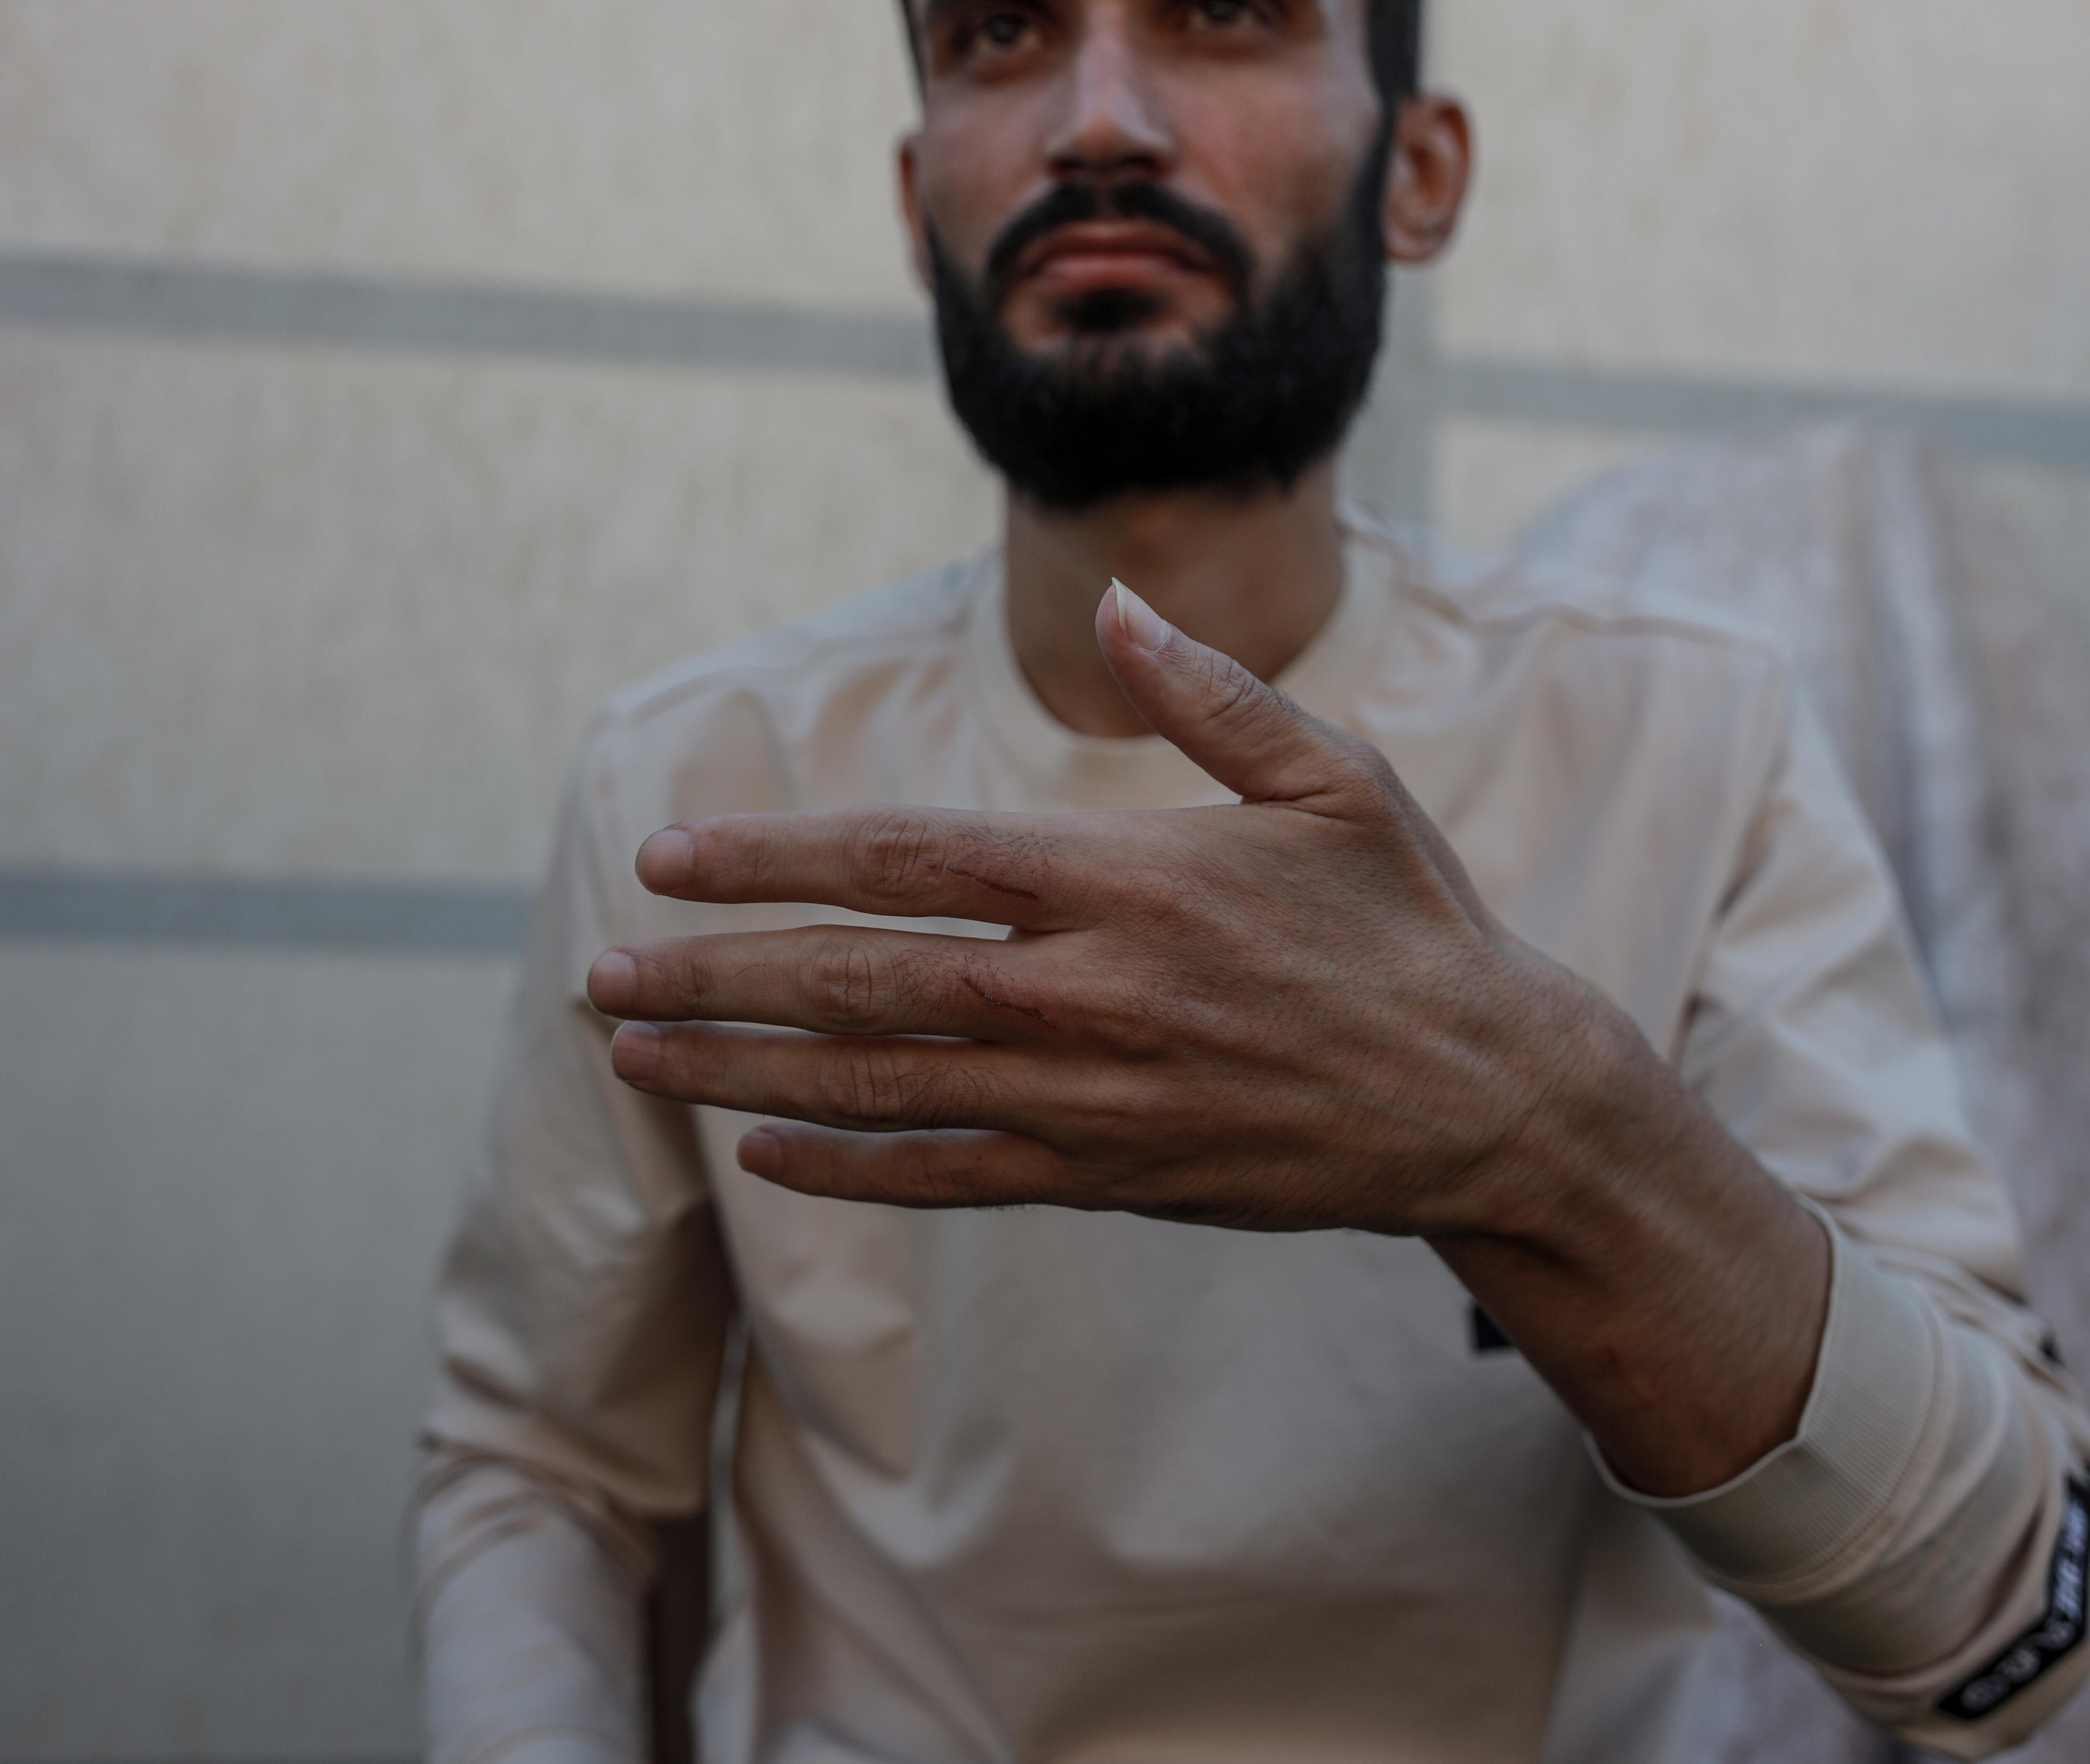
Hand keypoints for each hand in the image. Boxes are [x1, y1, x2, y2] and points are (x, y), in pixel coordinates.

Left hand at [590, 582, 1610, 1237]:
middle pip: (856, 981)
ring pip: (880, 1087)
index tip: (668, 855)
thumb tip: (1119, 605)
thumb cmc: (1408, 924)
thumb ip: (1211, 695)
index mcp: (1121, 879)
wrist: (1488, 1099)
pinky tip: (768, 1158)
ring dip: (745, 1075)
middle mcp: (1085, 993)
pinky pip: (953, 1176)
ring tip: (637, 1060)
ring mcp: (1092, 1097)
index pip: (904, 857)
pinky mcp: (1113, 1176)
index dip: (773, 855)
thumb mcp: (1334, 779)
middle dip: (714, 976)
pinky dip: (853, 1168)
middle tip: (601, 976)